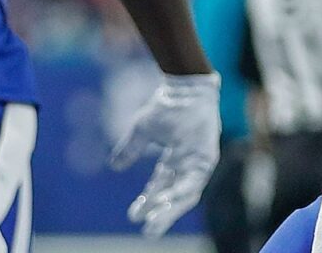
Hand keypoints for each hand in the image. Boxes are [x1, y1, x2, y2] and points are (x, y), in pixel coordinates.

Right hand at [110, 72, 220, 236]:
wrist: (184, 87)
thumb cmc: (166, 105)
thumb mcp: (142, 130)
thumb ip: (130, 149)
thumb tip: (114, 167)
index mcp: (172, 160)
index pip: (159, 188)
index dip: (147, 202)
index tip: (133, 217)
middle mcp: (186, 165)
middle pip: (174, 197)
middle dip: (161, 215)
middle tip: (148, 233)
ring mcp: (198, 162)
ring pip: (186, 194)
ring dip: (171, 208)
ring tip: (156, 222)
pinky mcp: (208, 157)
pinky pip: (194, 180)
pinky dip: (181, 191)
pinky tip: (168, 200)